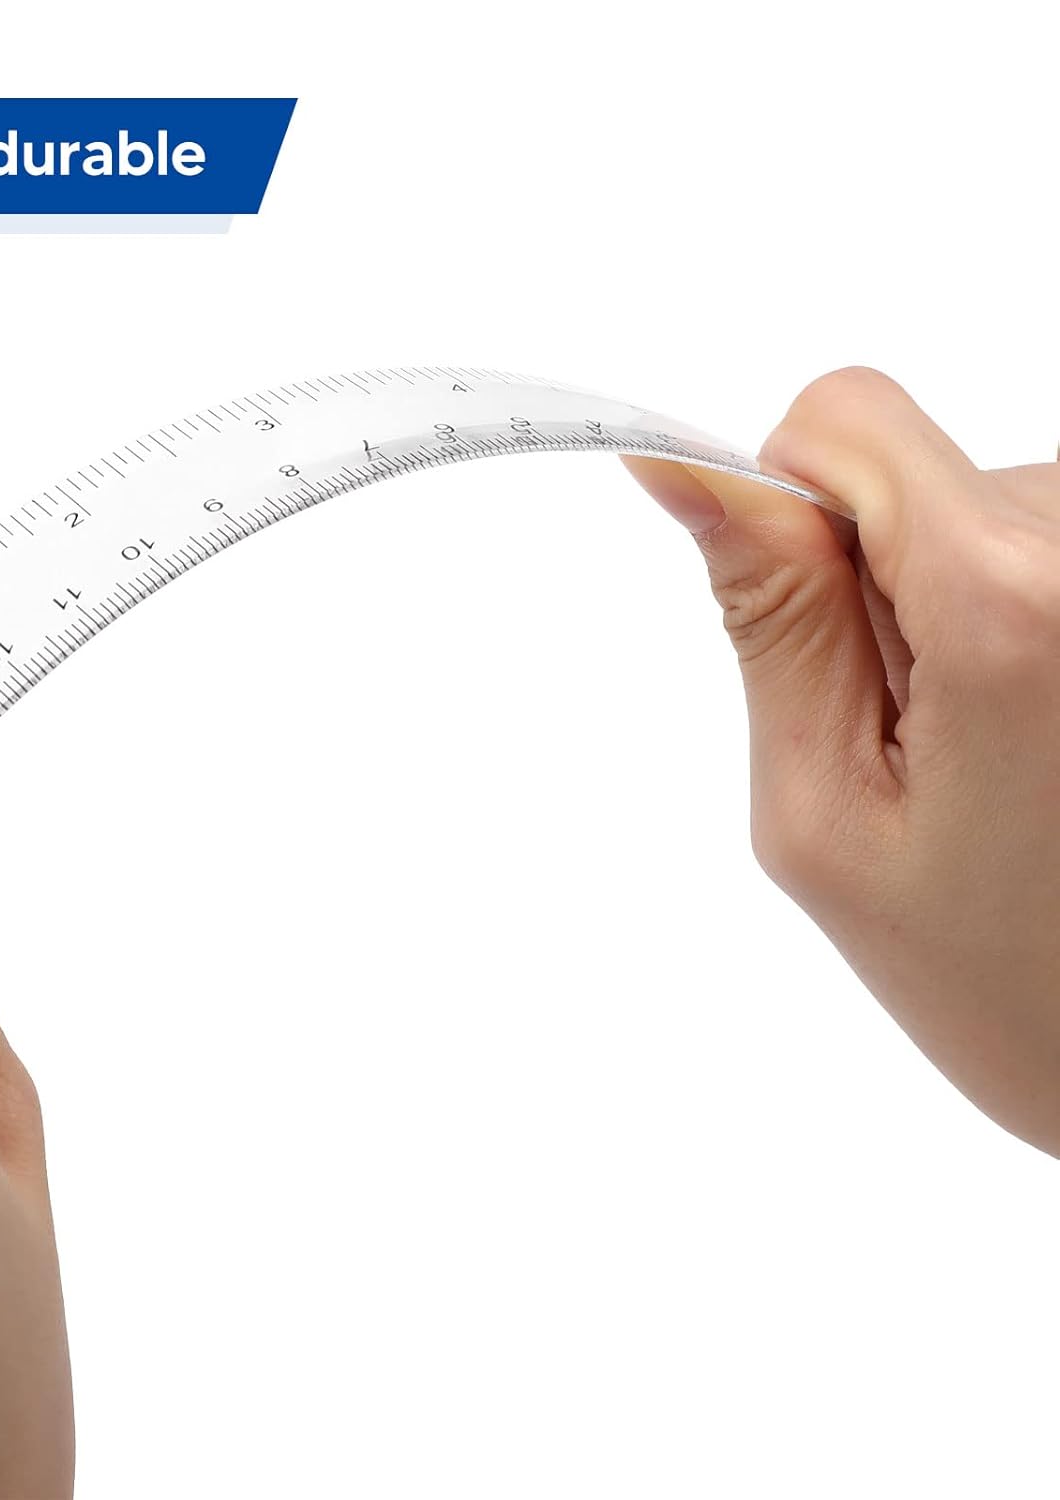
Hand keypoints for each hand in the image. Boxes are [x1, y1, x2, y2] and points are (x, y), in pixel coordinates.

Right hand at [625, 368, 1059, 1156]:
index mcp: (1012, 603)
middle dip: (871, 590)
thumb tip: (688, 474)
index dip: (778, 506)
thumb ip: (770, 625)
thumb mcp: (826, 814)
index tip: (790, 621)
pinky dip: (1009, 627)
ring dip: (947, 617)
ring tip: (988, 756)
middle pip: (908, 475)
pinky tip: (1035, 738)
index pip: (842, 418)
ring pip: (975, 511)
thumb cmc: (1004, 978)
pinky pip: (1037, 549)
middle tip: (916, 743)